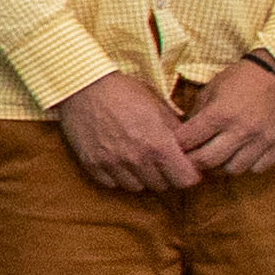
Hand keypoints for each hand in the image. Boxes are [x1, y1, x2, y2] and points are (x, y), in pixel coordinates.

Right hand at [55, 70, 199, 194]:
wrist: (83, 86)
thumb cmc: (124, 92)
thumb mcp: (159, 106)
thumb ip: (177, 132)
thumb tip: (190, 149)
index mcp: (158, 144)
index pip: (185, 180)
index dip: (188, 174)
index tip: (184, 166)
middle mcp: (136, 159)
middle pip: (162, 186)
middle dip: (164, 174)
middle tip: (159, 159)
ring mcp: (112, 163)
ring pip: (137, 188)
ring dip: (141, 177)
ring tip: (137, 158)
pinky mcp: (92, 164)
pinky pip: (112, 183)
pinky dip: (117, 176)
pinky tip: (117, 159)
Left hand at [173, 59, 274, 180]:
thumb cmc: (240, 79)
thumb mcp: (211, 90)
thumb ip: (196, 114)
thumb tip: (183, 135)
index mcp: (220, 113)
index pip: (189, 140)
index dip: (177, 146)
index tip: (175, 147)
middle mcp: (241, 130)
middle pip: (208, 161)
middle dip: (195, 162)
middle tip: (192, 158)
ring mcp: (262, 140)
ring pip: (233, 170)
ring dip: (221, 167)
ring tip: (218, 157)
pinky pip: (257, 168)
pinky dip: (246, 165)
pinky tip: (240, 155)